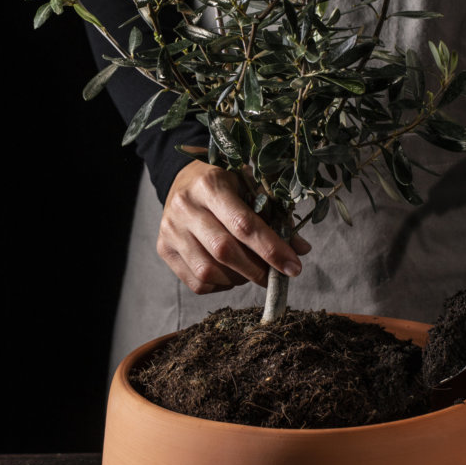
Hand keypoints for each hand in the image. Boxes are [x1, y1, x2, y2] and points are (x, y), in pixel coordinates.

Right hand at [157, 160, 310, 293]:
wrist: (183, 179)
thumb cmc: (227, 184)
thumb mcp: (252, 189)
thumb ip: (276, 218)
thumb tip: (301, 250)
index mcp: (211, 185)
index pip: (244, 224)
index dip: (271, 249)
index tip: (293, 267)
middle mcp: (185, 206)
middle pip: (224, 250)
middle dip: (256, 270)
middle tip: (275, 277)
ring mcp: (171, 229)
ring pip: (208, 271)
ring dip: (238, 280)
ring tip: (251, 272)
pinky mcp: (164, 249)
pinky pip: (196, 282)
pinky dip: (220, 285)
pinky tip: (230, 274)